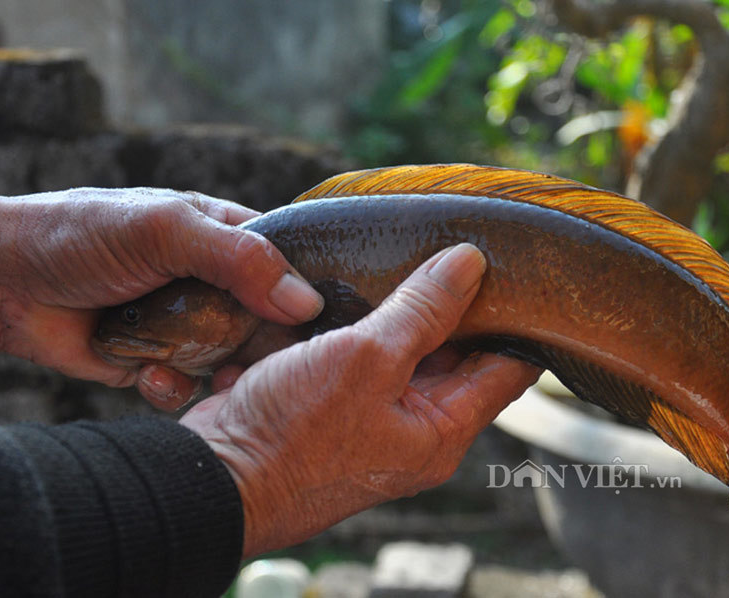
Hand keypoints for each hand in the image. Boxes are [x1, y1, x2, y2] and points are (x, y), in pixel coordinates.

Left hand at [0, 187, 322, 407]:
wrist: (0, 281)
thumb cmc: (82, 234)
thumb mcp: (165, 231)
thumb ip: (238, 259)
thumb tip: (304, 300)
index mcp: (225, 237)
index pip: (288, 264)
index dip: (307, 293)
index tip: (320, 326)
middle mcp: (213, 283)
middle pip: (268, 321)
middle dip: (265, 346)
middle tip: (259, 362)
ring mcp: (186, 324)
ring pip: (232, 361)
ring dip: (222, 374)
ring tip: (211, 377)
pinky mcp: (157, 361)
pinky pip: (187, 386)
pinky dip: (175, 388)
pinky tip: (150, 375)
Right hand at [180, 244, 541, 556]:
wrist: (214, 475)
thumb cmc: (292, 436)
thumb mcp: (368, 360)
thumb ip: (422, 311)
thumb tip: (469, 264)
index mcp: (440, 430)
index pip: (505, 369)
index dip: (515, 319)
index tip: (513, 270)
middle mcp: (412, 428)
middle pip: (451, 355)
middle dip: (450, 306)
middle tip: (449, 248)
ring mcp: (369, 417)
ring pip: (398, 349)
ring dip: (394, 311)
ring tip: (399, 256)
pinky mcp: (329, 404)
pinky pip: (353, 356)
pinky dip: (351, 327)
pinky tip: (346, 287)